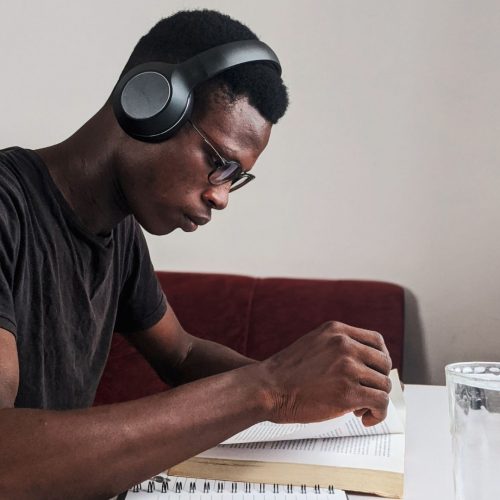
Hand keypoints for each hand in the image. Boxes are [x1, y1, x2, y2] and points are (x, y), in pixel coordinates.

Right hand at [260, 321, 391, 426]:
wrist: (267, 388)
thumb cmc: (286, 372)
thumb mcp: (314, 343)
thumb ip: (337, 346)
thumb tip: (363, 362)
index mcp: (336, 331)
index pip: (376, 341)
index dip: (380, 359)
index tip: (375, 372)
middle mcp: (344, 345)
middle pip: (384, 363)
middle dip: (378, 380)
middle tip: (366, 393)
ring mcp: (347, 368)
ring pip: (383, 384)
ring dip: (376, 399)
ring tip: (360, 407)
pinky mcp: (348, 393)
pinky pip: (380, 403)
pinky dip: (378, 414)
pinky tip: (365, 418)